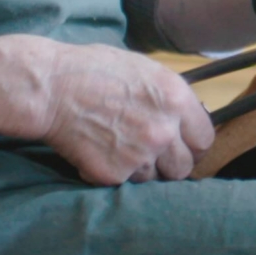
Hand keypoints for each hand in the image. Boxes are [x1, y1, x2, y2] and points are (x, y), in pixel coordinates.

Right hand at [27, 41, 214, 184]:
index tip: (183, 148)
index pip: (204, 139)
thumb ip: (169, 97)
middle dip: (168, 165)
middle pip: (183, 167)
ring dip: (138, 170)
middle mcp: (164, 130)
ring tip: (115, 147)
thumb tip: (183, 116)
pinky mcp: (114, 173)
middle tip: (149, 156)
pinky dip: (109, 173)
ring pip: (153, 179)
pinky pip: (123, 184)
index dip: (193, 146)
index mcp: (176, 99)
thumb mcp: (143, 70)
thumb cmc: (91, 71)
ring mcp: (140, 154)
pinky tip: (95, 151)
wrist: (51, 88)